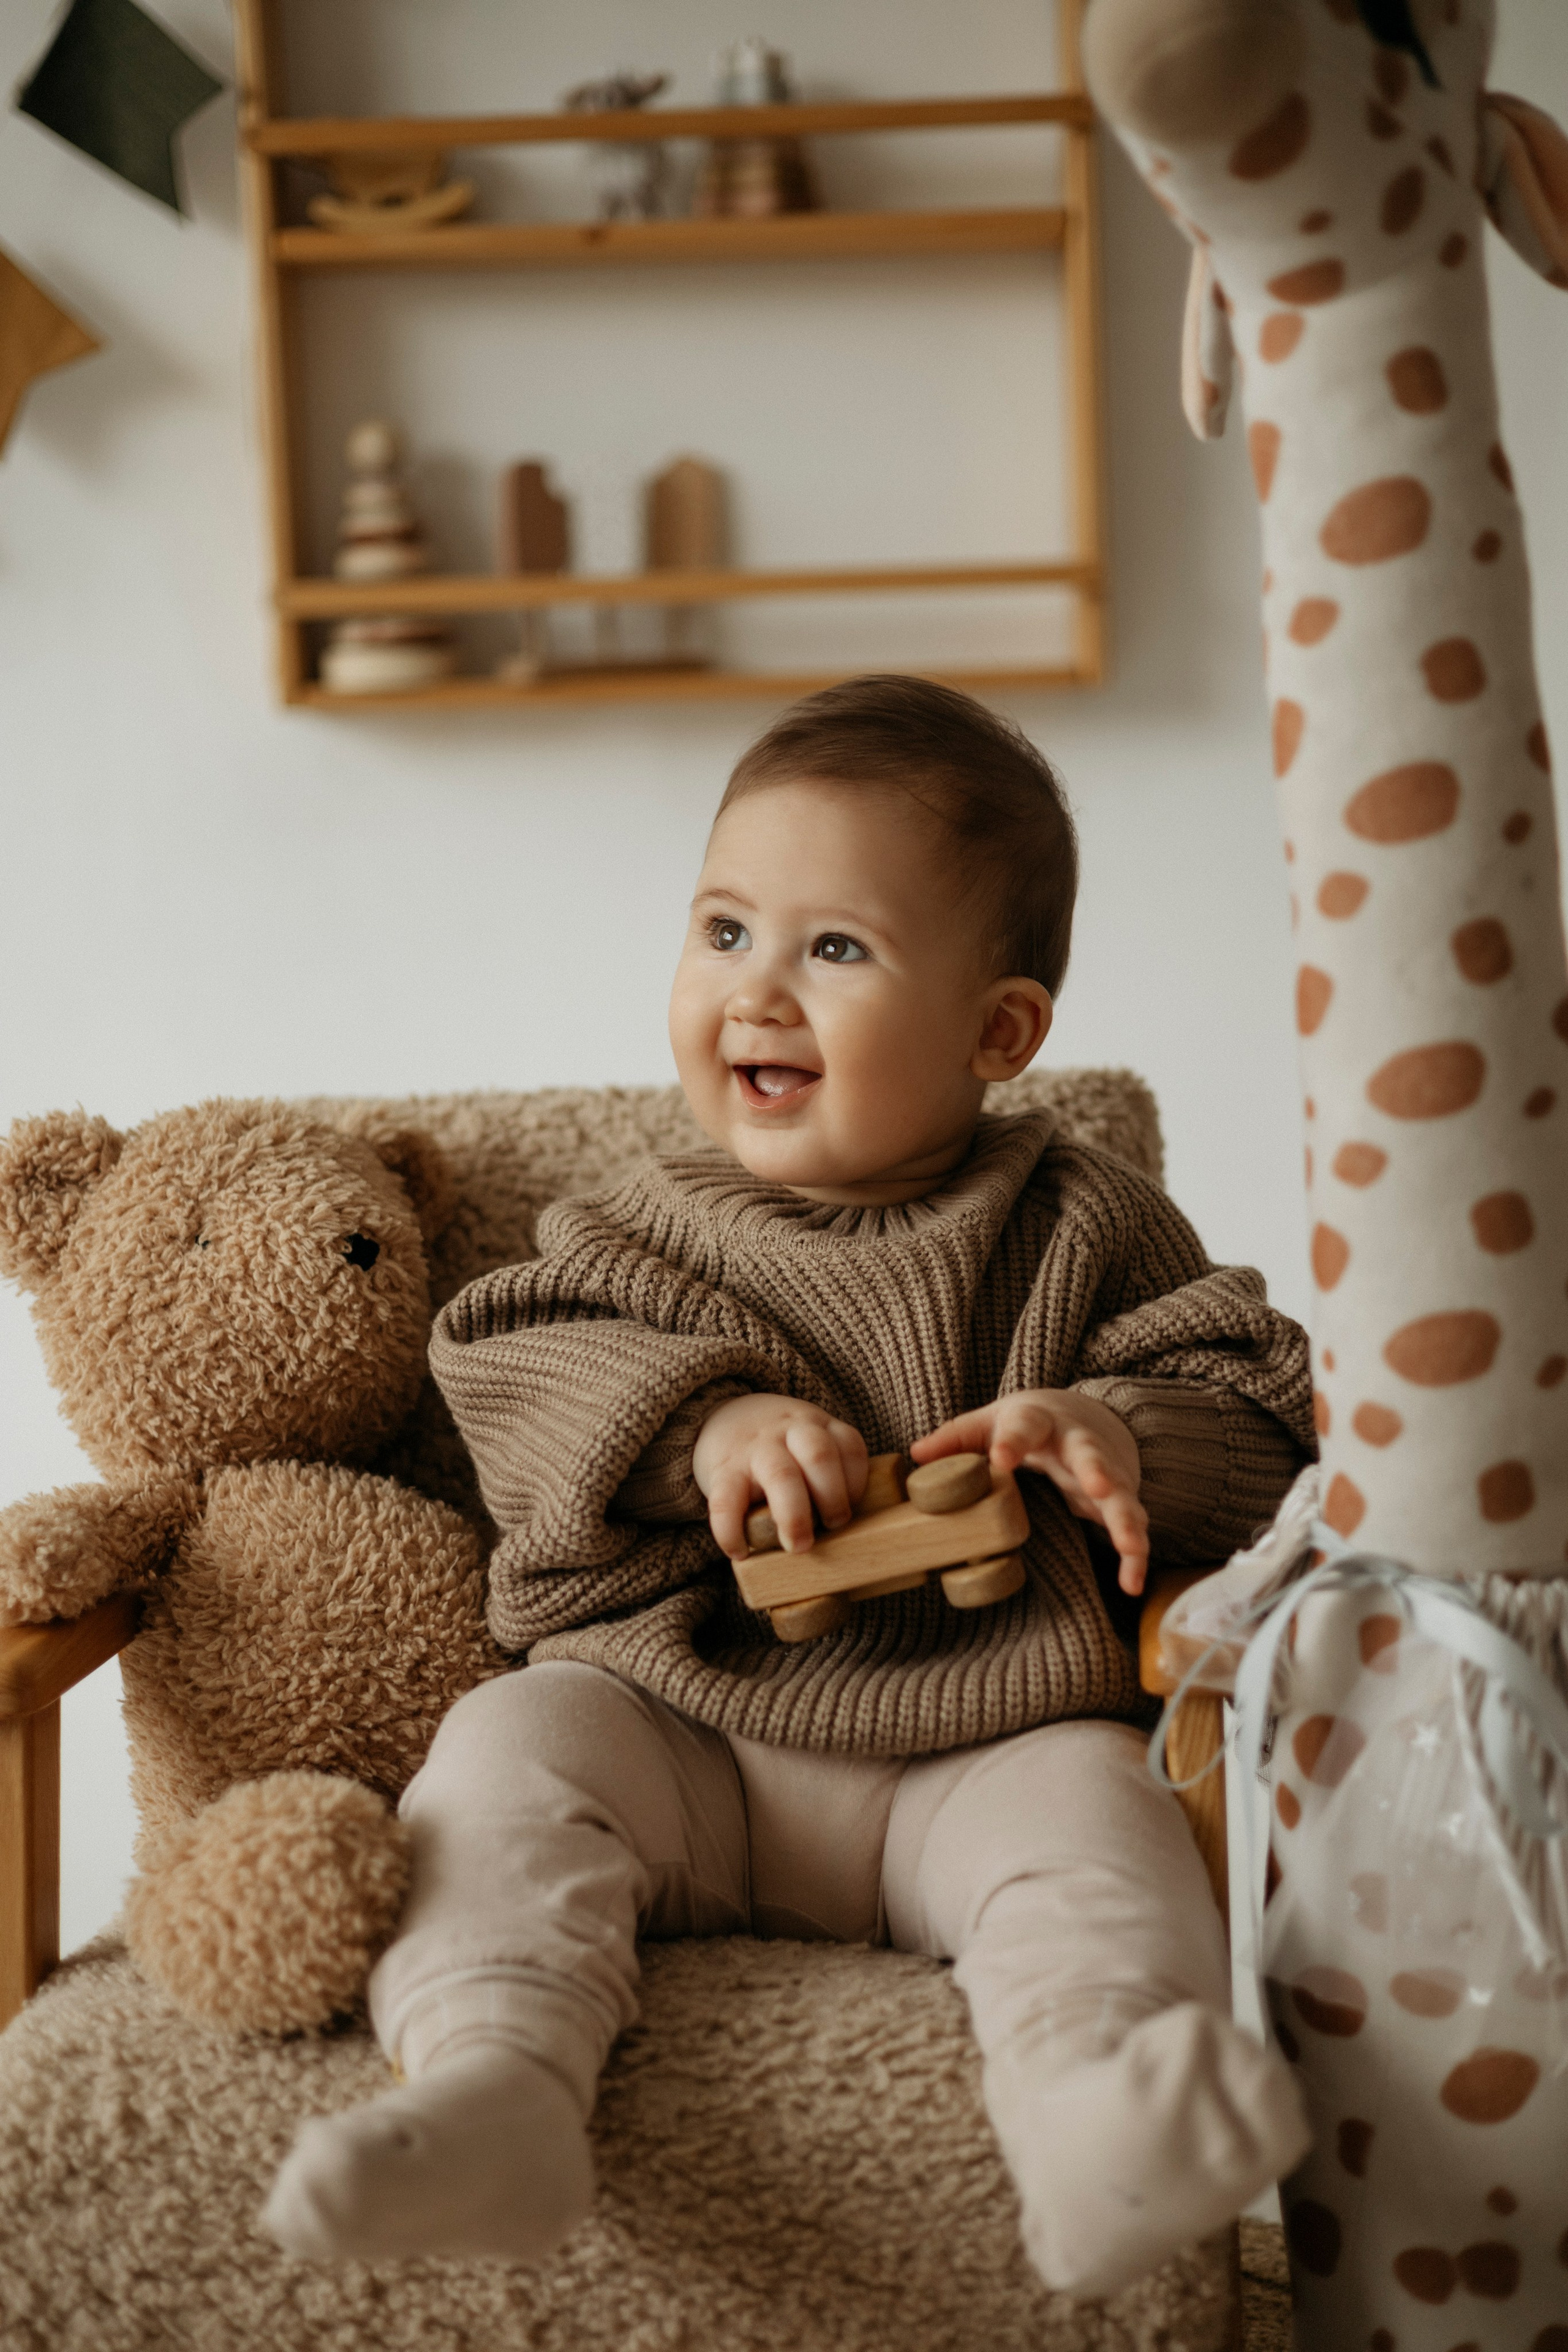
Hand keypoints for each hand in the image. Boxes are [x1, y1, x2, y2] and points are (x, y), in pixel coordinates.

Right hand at [693, 1394, 868, 1562]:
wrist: (718, 1418)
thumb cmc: (774, 1446)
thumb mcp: (804, 1439)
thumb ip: (825, 1469)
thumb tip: (852, 1532)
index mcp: (815, 1426)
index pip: (849, 1445)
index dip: (857, 1481)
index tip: (852, 1507)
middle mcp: (787, 1432)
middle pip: (820, 1456)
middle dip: (833, 1497)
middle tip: (834, 1527)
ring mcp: (754, 1449)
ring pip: (781, 1476)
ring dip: (795, 1516)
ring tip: (799, 1546)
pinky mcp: (722, 1470)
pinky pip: (727, 1502)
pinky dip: (732, 1531)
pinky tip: (740, 1551)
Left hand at [910, 1390, 1149, 1595]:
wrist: (1084, 1416)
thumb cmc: (1027, 1424)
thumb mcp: (990, 1422)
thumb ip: (956, 1438)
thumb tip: (916, 1456)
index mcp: (1038, 1421)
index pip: (1024, 1427)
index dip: (1012, 1441)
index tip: (1000, 1458)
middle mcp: (1078, 1444)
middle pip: (1089, 1455)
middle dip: (1095, 1470)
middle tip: (1097, 1486)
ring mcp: (1104, 1473)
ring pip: (1121, 1495)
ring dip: (1125, 1520)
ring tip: (1129, 1545)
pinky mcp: (1118, 1500)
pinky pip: (1132, 1527)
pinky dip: (1135, 1556)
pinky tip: (1131, 1585)